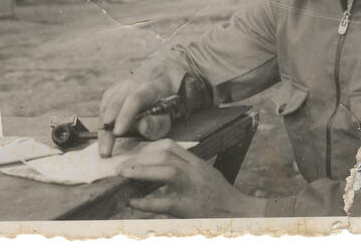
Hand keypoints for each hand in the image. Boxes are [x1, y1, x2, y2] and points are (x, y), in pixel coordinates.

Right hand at [99, 73, 176, 156]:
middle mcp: (134, 81)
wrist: (164, 74)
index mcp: (152, 86)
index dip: (125, 115)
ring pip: (107, 105)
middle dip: (108, 129)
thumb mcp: (171, 113)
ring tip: (105, 147)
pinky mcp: (115, 88)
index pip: (135, 98)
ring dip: (104, 127)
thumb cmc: (169, 99)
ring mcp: (122, 83)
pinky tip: (106, 133)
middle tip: (105, 151)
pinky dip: (104, 120)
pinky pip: (105, 104)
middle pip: (115, 104)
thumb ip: (159, 122)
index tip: (117, 132)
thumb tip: (142, 126)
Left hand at [116, 139, 267, 217]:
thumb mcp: (205, 174)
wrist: (240, 215)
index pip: (170, 146)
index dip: (147, 148)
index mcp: (196, 163)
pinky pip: (165, 203)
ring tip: (123, 174)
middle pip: (166, 154)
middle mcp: (195, 172)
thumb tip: (160, 163)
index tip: (132, 154)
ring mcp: (193, 189)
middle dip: (141, 158)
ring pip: (167, 172)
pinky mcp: (190, 208)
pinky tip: (131, 202)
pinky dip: (145, 202)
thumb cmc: (221, 196)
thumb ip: (186, 166)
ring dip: (142, 171)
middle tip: (120, 165)